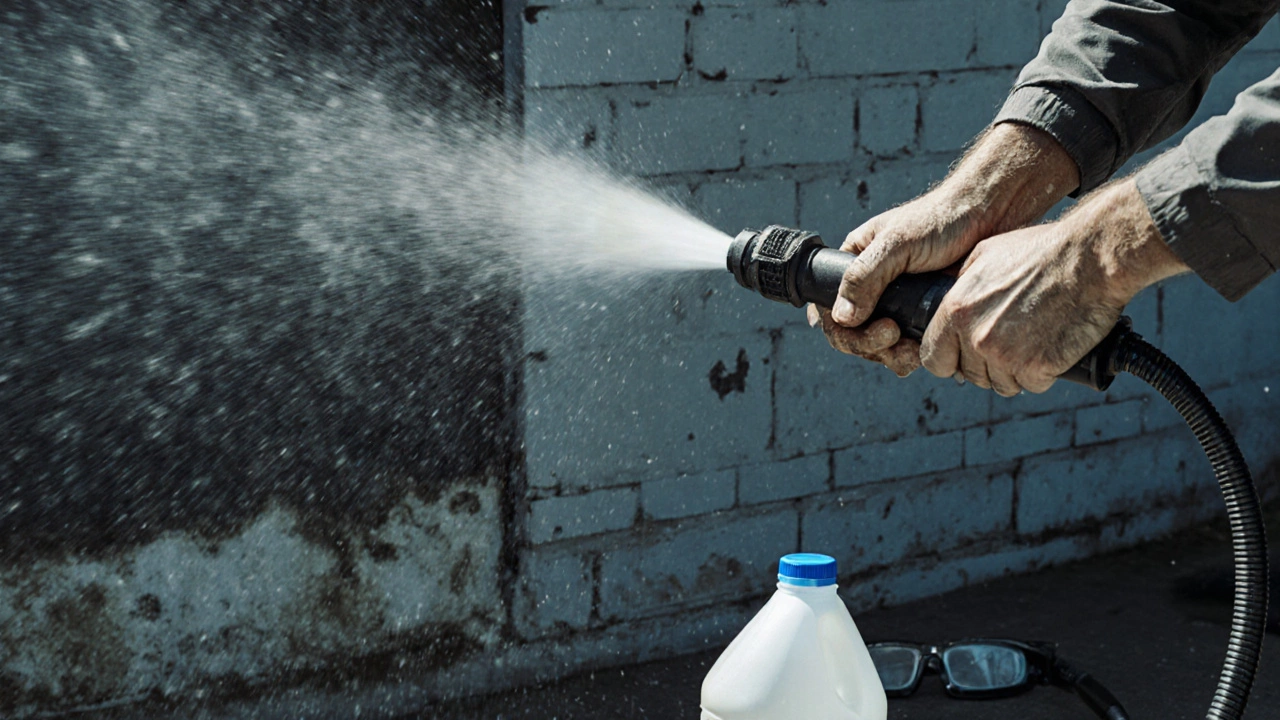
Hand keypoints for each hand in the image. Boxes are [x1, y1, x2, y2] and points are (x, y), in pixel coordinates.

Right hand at [818, 123, 1081, 374]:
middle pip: (852, 333)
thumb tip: (841, 317)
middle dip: (869, 344)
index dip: (841, 328)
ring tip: (913, 349)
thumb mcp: (897, 243)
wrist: (992, 216)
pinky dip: (912, 355)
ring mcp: (897, 303)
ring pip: (879, 345)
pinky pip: (907, 347)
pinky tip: (924, 351)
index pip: (828, 307)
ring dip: (891, 355)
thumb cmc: (943, 218)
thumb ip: (865, 278)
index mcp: (854, 264)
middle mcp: (872, 286)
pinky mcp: (923, 315)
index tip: (871, 328)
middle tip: (894, 336)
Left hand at [920, 179, 1188, 394]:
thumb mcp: (985, 255)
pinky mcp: (1037, 367)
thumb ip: (959, 284)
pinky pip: (1032, 385)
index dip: (948, 361)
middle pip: (970, 375)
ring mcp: (1006, 355)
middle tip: (1010, 346)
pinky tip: (1051, 350)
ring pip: (1001, 384)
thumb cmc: (1042, 251)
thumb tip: (946, 303)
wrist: (1090, 258)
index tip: (961, 358)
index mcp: (957, 310)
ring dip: (1015, 372)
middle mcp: (976, 336)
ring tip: (1033, 344)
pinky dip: (1043, 374)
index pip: (933, 358)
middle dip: (987, 365)